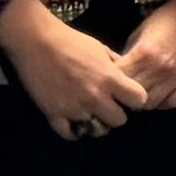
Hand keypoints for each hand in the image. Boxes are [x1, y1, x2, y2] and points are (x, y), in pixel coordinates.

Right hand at [0, 0, 131, 139]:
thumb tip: (126, 76)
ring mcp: (74, 108)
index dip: (135, 99)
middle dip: (116, 114)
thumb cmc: (71, 41)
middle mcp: (95, 97)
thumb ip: (116, 65)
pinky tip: (75, 122)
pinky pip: (70, 134)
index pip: (138, 100)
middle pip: (119, 120)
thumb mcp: (101, 48)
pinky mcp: (54, 114)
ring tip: (91, 115)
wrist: (36, 42)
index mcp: (110, 78)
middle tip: (108, 107)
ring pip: (96, 131)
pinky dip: (74, 131)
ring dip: (96, 124)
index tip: (128, 97)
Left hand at [118, 0, 175, 112]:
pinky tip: (158, 95)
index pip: (119, 79)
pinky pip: (172, 102)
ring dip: (142, 102)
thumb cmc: (168, 18)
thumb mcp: (141, 31)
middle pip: (133, 96)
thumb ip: (129, 54)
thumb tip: (118, 72)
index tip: (108, 81)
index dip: (111, 82)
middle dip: (124, 95)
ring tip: (139, 94)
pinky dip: (162, 103)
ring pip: (152, 104)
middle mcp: (159, 69)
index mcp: (143, 54)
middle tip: (121, 91)